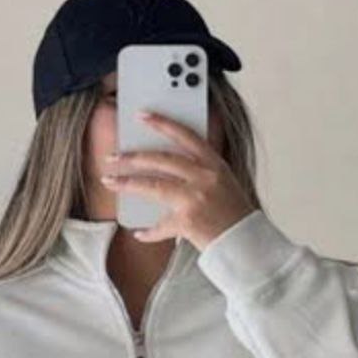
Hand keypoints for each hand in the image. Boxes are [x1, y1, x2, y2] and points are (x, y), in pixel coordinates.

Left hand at [100, 111, 255, 250]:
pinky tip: (139, 233)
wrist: (246, 242)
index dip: (162, 123)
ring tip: (110, 180)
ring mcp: (195, 197)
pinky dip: (148, 231)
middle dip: (133, 157)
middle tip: (114, 157)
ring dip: (128, 183)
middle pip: (161, 159)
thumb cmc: (234, 215)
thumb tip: (166, 168)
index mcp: (214, 164)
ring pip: (153, 185)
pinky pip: (161, 225)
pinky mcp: (188, 220)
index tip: (142, 115)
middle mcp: (204, 177)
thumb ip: (200, 172)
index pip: (185, 135)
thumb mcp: (223, 183)